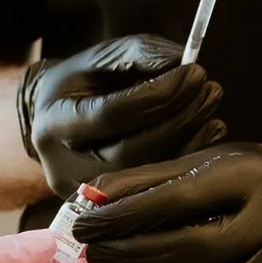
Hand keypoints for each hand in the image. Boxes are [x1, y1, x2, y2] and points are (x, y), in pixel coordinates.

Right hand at [21, 34, 225, 192]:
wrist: (50, 122)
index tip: (195, 71)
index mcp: (55, 123)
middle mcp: (64, 166)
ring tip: (211, 109)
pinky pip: (155, 189)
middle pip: (132, 150)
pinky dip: (187, 159)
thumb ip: (137, 54)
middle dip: (179, 118)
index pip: (111, 114)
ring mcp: (85, 194)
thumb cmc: (80, 85)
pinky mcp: (107, 208)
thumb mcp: (99, 59)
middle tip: (211, 89)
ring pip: (146, 175)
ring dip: (189, 139)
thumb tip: (180, 60)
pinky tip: (207, 134)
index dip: (158, 94)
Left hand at [70, 139, 261, 262]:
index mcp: (248, 176)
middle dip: (137, 256)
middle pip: (199, 248)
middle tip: (95, 260)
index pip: (178, 200)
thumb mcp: (198, 167)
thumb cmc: (237, 182)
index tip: (83, 228)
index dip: (125, 218)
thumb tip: (89, 198)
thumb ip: (144, 183)